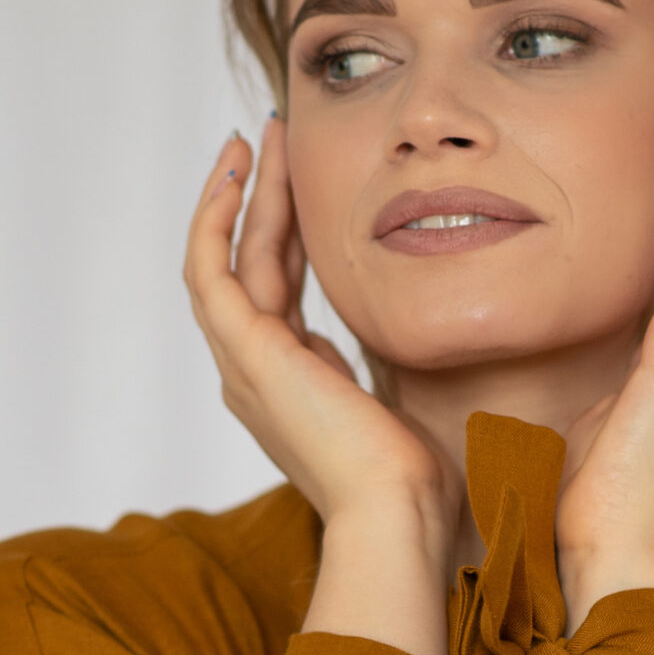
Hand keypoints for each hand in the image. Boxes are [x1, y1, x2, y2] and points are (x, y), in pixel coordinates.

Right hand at [184, 121, 459, 654]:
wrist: (399, 516)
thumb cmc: (420, 481)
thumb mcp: (410, 402)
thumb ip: (403, 363)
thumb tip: (443, 331)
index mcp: (292, 386)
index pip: (276, 292)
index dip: (284, 233)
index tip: (299, 184)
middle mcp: (256, 376)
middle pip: (246, 267)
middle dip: (260, 198)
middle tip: (272, 139)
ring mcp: (244, 367)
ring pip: (225, 259)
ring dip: (238, 193)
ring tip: (256, 138)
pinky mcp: (246, 355)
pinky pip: (210, 269)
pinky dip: (215, 216)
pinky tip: (238, 170)